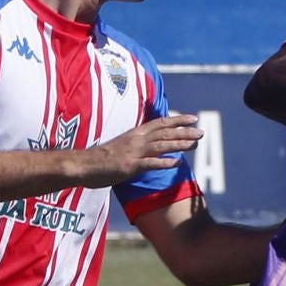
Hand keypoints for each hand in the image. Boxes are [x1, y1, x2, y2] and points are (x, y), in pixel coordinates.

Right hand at [74, 115, 203, 188]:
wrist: (83, 165)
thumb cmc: (102, 158)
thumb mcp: (123, 146)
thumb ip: (138, 145)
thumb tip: (153, 147)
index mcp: (135, 134)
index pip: (160, 123)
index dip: (177, 120)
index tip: (193, 118)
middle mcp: (136, 140)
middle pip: (164, 134)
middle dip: (184, 132)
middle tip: (201, 132)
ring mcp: (133, 153)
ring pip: (160, 146)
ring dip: (179, 144)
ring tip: (194, 144)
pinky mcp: (129, 166)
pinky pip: (149, 164)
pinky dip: (163, 163)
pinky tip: (176, 163)